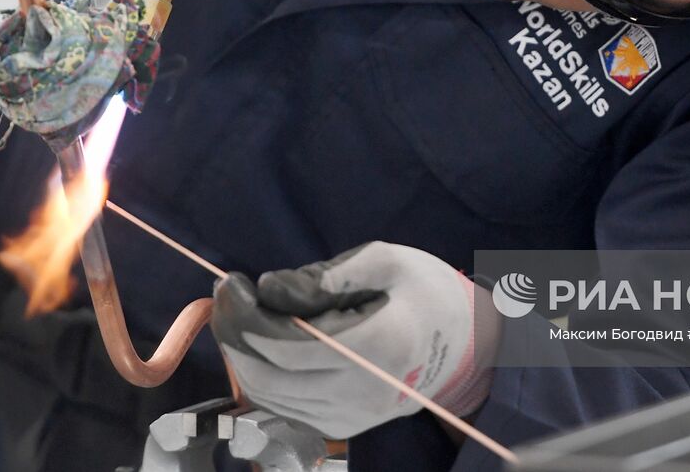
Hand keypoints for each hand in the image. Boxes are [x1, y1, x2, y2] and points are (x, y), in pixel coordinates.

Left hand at [212, 242, 499, 438]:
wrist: (465, 346)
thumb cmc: (425, 293)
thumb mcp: (388, 261)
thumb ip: (328, 274)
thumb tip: (270, 289)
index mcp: (380, 345)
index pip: (289, 345)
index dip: (248, 316)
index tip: (231, 283)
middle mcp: (364, 392)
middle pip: (270, 375)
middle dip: (234, 334)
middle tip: (225, 295)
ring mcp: (352, 418)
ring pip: (269, 396)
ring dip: (240, 355)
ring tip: (237, 314)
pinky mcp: (341, 428)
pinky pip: (283, 407)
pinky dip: (260, 376)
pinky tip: (259, 344)